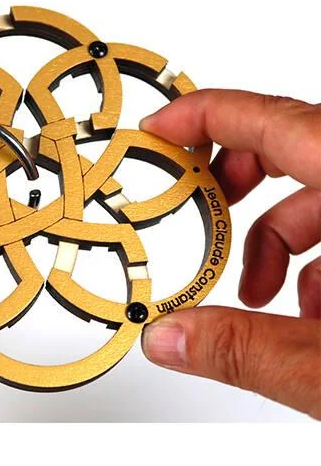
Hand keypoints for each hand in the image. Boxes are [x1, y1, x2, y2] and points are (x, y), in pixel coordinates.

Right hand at [140, 90, 320, 418]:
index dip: (205, 115)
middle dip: (235, 178)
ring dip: (278, 235)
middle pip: (296, 141)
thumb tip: (168, 340)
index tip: (161, 127)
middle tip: (200, 205)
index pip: (273, 120)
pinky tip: (309, 307)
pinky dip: (319, 255)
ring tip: (261, 294)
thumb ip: (244, 351)